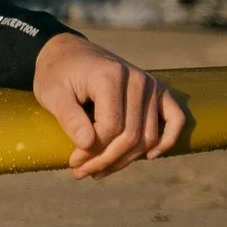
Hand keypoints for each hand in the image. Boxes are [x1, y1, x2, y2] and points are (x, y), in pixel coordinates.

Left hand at [32, 32, 187, 179]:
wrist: (68, 53)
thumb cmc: (57, 74)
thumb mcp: (51, 94)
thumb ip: (69, 118)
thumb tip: (87, 144)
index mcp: (110, 76)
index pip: (111, 128)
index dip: (92, 151)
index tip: (73, 162)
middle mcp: (136, 79)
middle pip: (131, 136)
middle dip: (106, 161)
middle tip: (81, 173)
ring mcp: (151, 85)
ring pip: (148, 136)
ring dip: (126, 159)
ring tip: (99, 170)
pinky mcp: (158, 91)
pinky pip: (175, 119)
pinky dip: (166, 141)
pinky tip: (148, 156)